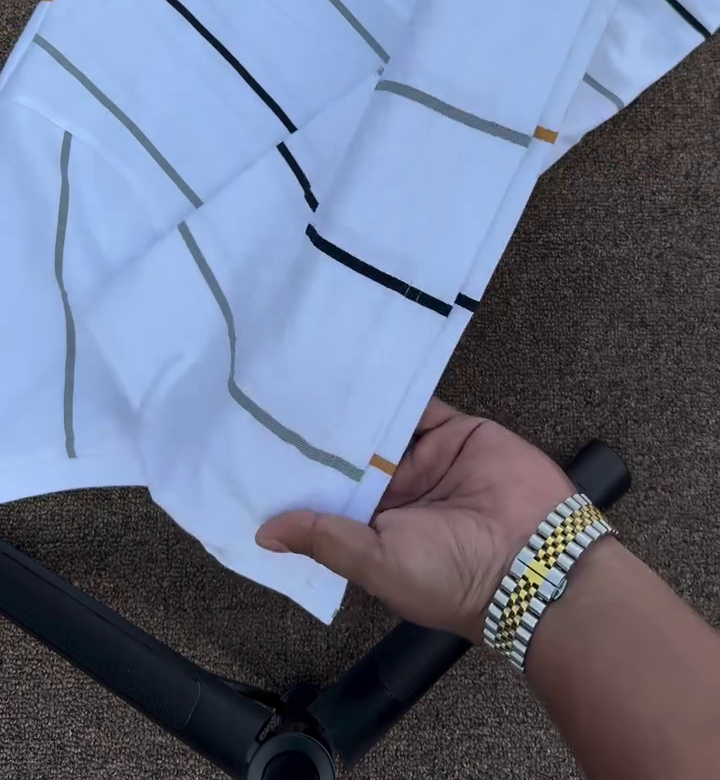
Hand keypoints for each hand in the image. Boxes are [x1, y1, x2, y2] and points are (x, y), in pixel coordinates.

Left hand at [256, 398, 573, 640]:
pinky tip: (364, 369)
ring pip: (382, 425)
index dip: (301, 476)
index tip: (259, 447)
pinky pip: (420, 404)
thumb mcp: (378, 563)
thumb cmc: (450, 576)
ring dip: (357, 408)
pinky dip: (396, 388)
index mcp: (376, 529)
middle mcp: (399, 493)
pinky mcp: (454, 431)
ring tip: (312, 375)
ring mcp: (427, 459)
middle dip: (324, 434)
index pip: (330, 496)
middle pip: (353, 456)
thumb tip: (265, 535)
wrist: (533, 555)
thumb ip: (326, 539)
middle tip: (277, 398)